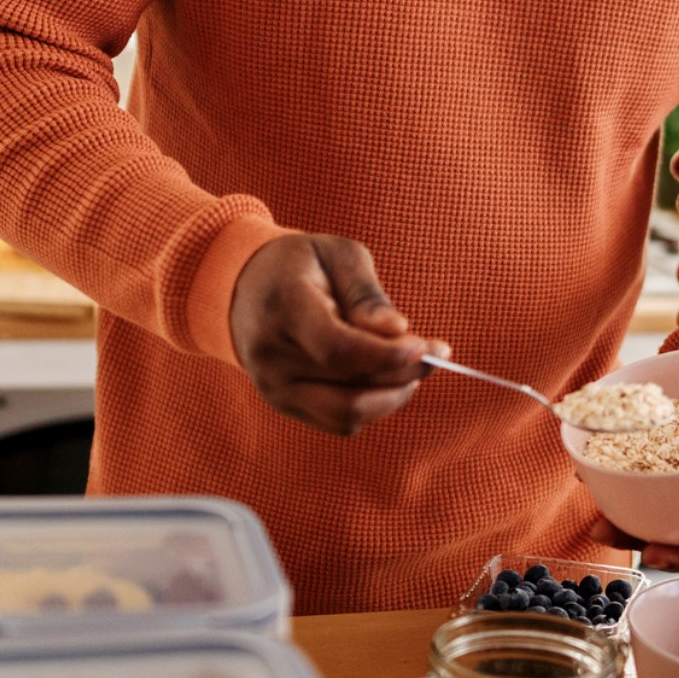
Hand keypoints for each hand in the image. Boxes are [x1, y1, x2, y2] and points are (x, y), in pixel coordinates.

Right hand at [231, 233, 448, 433]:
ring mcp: (274, 387)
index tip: (429, 347)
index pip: (338, 350)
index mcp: (285, 308)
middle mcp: (272, 356)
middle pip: (350, 389)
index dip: (389, 356)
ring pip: (349, 415)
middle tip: (436, 353)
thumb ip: (367, 294)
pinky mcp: (283, 405)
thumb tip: (398, 331)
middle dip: (405, 375)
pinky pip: (340, 422)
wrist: (242, 287)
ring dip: (393, 396)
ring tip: (412, 367)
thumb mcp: (336, 255)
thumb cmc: (300, 265)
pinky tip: (385, 378)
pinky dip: (373, 406)